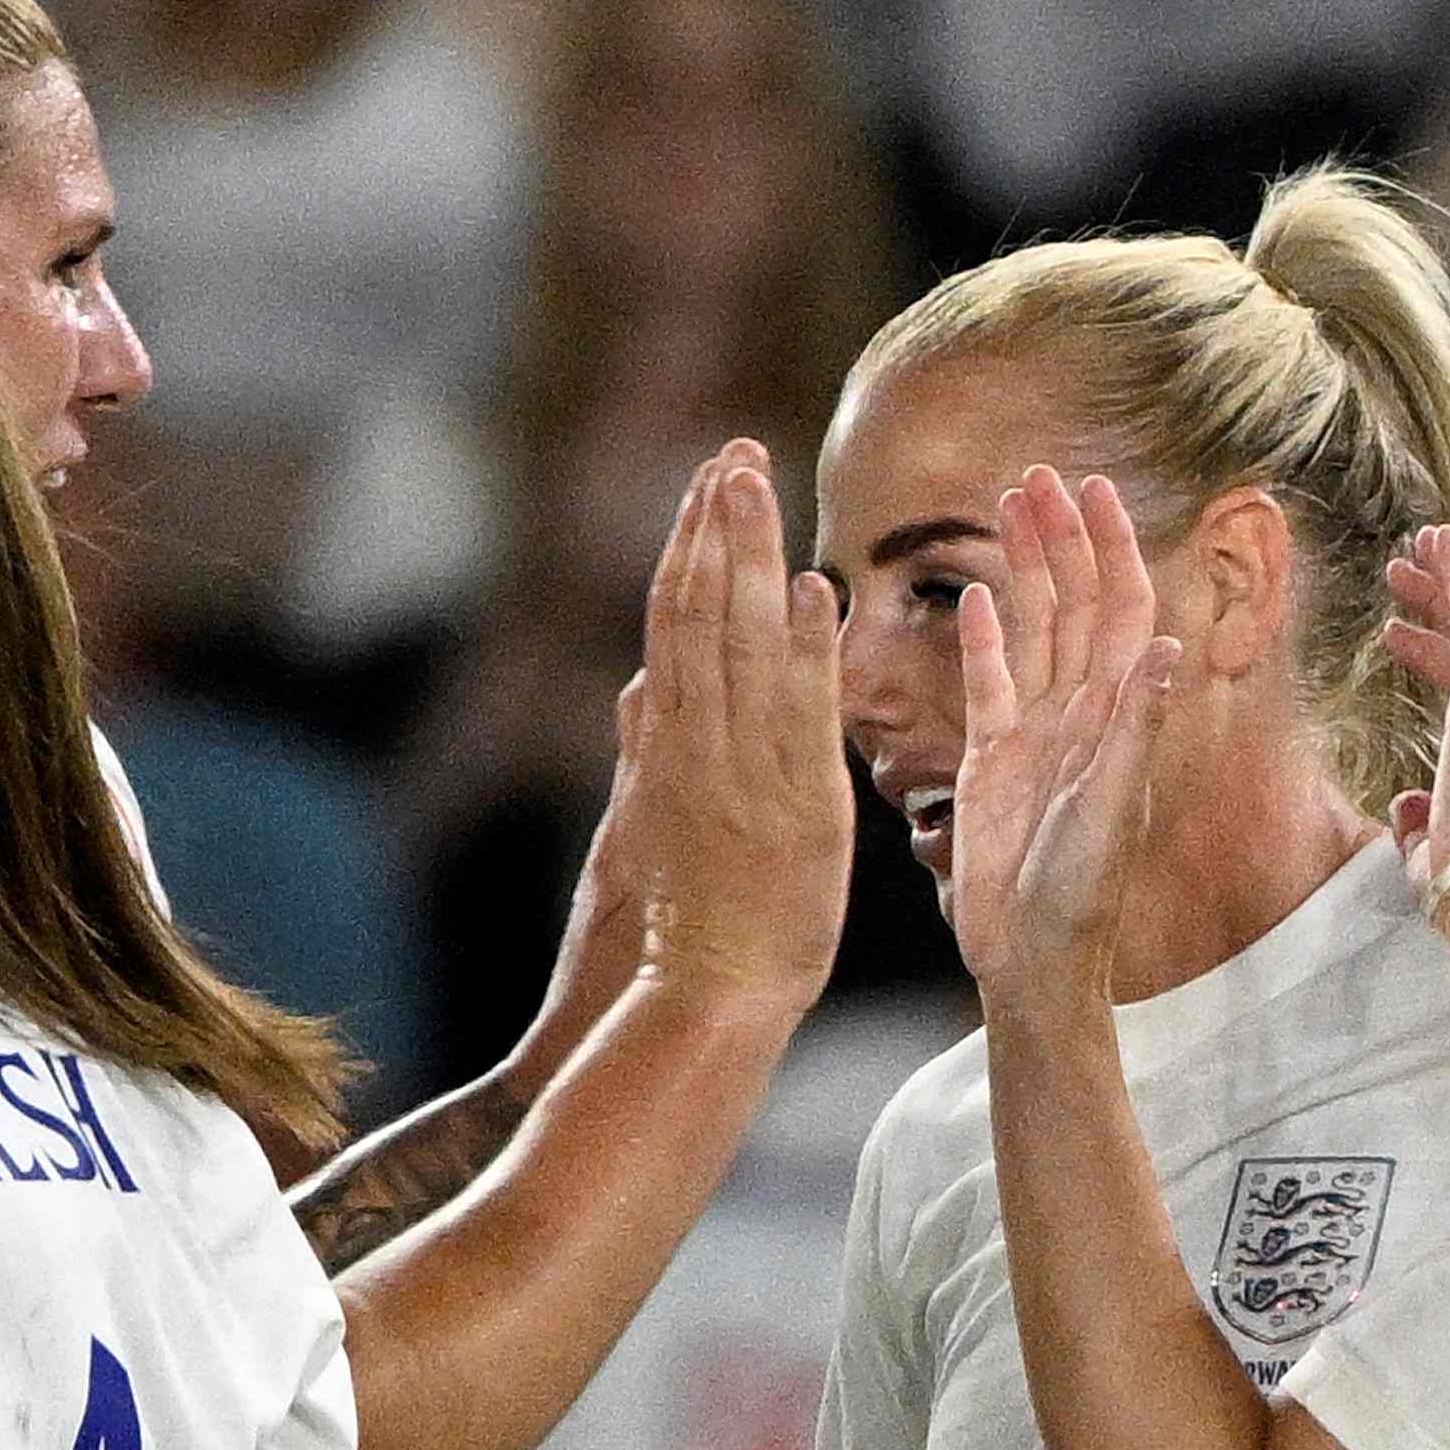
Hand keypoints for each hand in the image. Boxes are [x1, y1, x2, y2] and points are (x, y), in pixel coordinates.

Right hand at [621, 444, 854, 1007]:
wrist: (703, 998)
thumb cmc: (685, 925)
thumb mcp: (643, 828)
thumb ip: (642, 754)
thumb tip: (635, 690)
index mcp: (669, 742)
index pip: (675, 620)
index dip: (692, 545)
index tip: (710, 480)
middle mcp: (697, 742)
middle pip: (698, 612)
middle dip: (716, 526)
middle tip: (736, 450)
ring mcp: (741, 769)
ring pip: (737, 645)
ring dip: (748, 558)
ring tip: (758, 483)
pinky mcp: (793, 805)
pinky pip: (798, 716)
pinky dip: (804, 650)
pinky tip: (814, 590)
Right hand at [947, 469, 1187, 1015]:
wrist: (1034, 956)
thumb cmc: (1081, 895)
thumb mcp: (1112, 810)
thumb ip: (1135, 730)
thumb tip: (1163, 647)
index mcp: (1117, 715)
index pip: (1119, 609)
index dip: (1112, 546)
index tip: (1096, 488)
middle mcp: (1080, 713)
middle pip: (1074, 603)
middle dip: (1061, 536)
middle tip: (1038, 473)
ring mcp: (1035, 733)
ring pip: (1034, 629)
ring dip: (1024, 567)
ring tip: (1006, 507)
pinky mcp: (992, 761)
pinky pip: (989, 683)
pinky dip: (984, 639)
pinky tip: (975, 597)